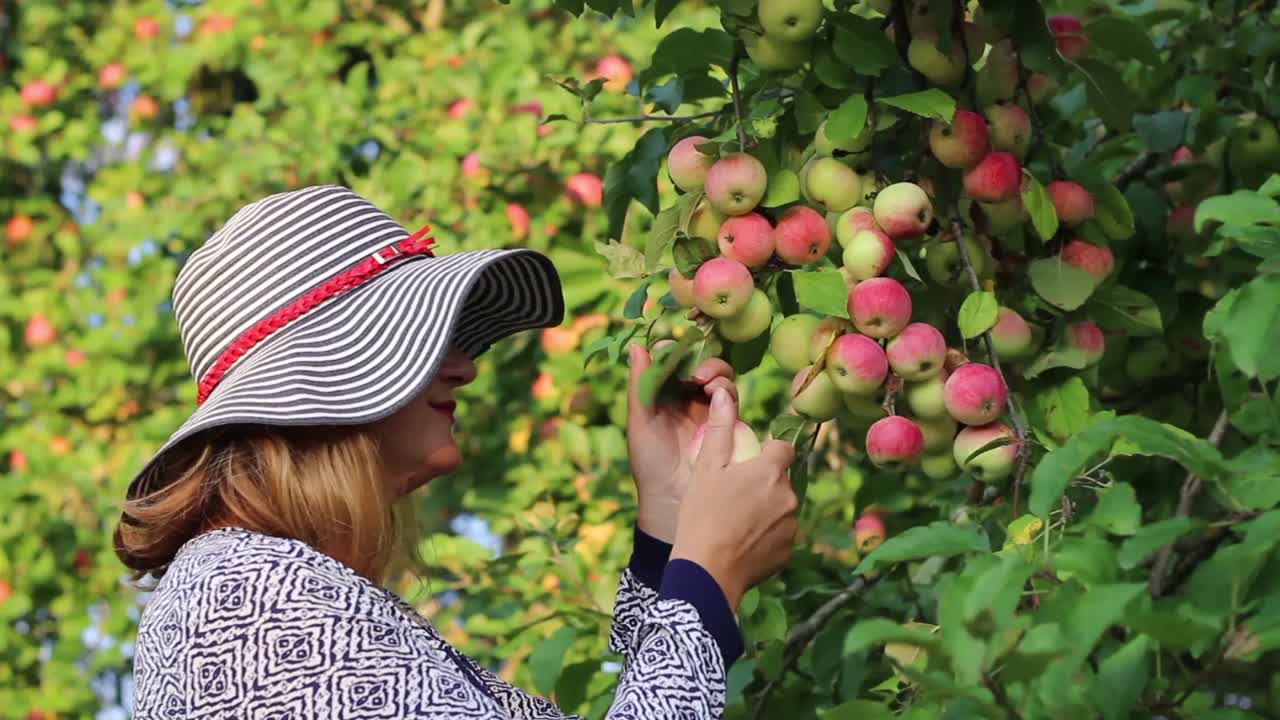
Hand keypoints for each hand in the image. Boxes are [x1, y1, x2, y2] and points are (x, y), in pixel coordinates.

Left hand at [626, 342, 738, 543]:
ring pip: (720, 379)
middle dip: (702, 360)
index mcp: (664, 394)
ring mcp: (709, 410)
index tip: (672, 347)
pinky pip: (733, 399)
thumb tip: (637, 345)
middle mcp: (687, 398)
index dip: (676, 350)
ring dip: (716, 373)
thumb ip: (640, 384)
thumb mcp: (640, 421)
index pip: (674, 360)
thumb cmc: (650, 462)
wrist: (673, 501)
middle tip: (695, 373)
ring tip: (707, 384)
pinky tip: (718, 396)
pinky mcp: (728, 424)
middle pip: (702, 364)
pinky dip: (727, 391)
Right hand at [670, 387, 797, 610]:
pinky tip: (742, 543)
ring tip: (735, 522)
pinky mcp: (788, 552)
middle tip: (733, 496)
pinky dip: (766, 536)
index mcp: (771, 470)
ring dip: (766, 510)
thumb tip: (725, 393)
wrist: (707, 571)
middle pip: (781, 480)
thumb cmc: (702, 514)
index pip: (783, 449)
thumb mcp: (707, 468)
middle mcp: (789, 495)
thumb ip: (720, 429)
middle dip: (763, 484)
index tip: (747, 464)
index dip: (767, 453)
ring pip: (781, 508)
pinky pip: (780, 536)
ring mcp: (791, 526)